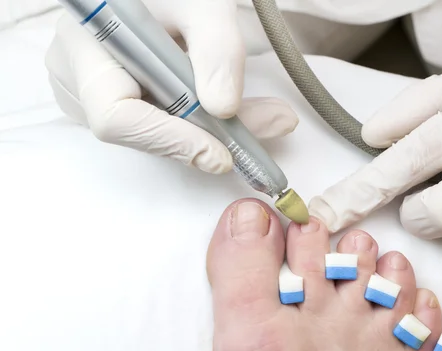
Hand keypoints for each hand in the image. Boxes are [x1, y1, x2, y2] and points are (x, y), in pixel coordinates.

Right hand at [45, 1, 297, 172]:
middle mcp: (80, 74)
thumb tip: (224, 109)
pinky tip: (243, 113)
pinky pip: (162, 121)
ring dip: (214, 131)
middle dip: (206, 136)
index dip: (169, 140)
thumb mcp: (201, 5)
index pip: (115, 115)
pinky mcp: (122, 95)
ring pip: (158, 132)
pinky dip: (205, 121)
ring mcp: (97, 89)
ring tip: (270, 116)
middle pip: (142, 132)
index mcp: (85, 44)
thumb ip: (215, 49)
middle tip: (269, 126)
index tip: (220, 154)